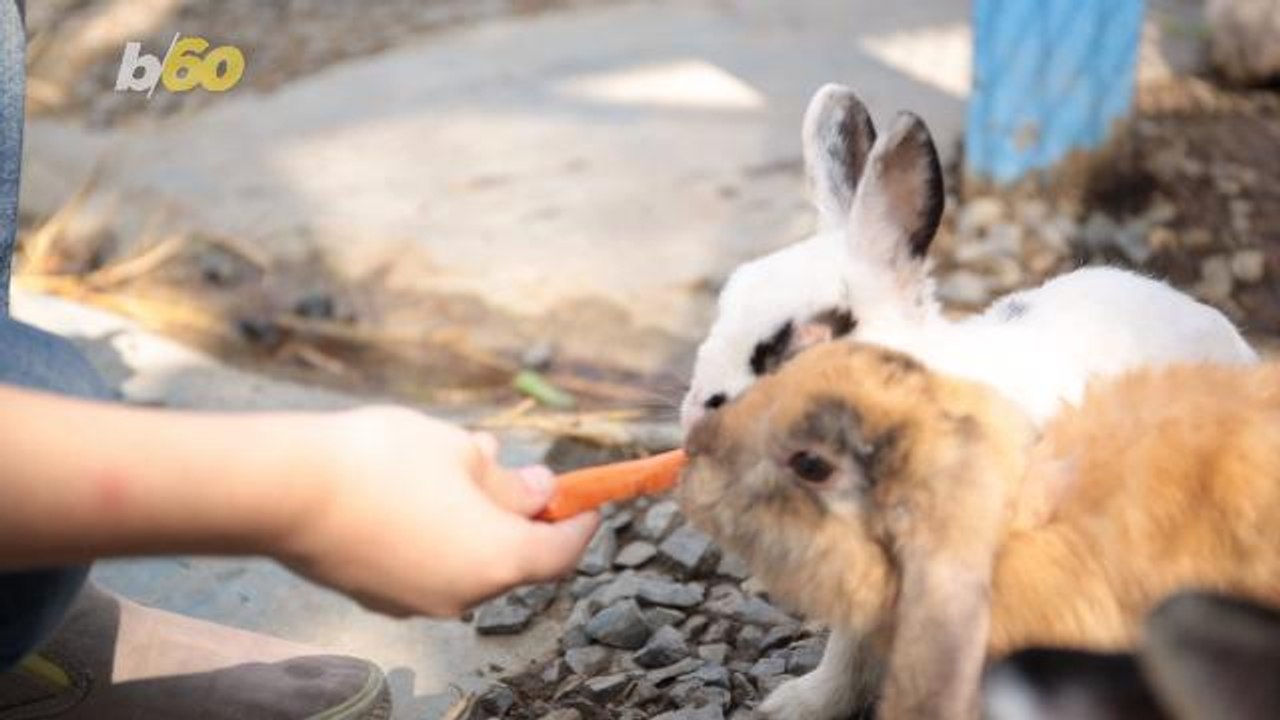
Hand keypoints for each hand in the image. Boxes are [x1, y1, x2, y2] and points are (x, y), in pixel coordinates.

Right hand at [278, 406, 598, 616]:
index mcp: (498, 560)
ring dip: (475, 520)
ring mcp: (418, 603)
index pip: (561, 552)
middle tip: (514, 469)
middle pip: (513, 558)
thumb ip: (510, 482)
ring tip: (456, 464)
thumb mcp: (461, 454)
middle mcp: (464, 596)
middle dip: (520, 515)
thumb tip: (539, 492)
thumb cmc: (384, 461)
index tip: (588, 500)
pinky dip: (438, 534)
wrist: (286, 490)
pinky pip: (428, 566)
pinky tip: (417, 490)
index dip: (580, 522)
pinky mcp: (379, 596)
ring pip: (468, 560)